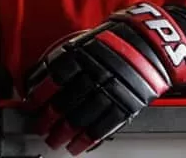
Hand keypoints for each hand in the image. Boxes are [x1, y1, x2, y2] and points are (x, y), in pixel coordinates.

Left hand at [23, 2, 185, 154]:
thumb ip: (68, 56)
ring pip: (82, 116)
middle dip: (49, 117)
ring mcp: (112, 89)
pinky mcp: (127, 103)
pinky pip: (104, 125)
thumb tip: (43, 74)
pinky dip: (87, 138)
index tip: (31, 103)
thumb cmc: (117, 39)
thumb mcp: (89, 39)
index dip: (41, 91)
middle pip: (66, 99)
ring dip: (65, 132)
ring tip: (55, 141)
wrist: (154, 42)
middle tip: (40, 127)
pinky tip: (77, 146)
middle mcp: (96, 72)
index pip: (56, 75)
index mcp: (85, 53)